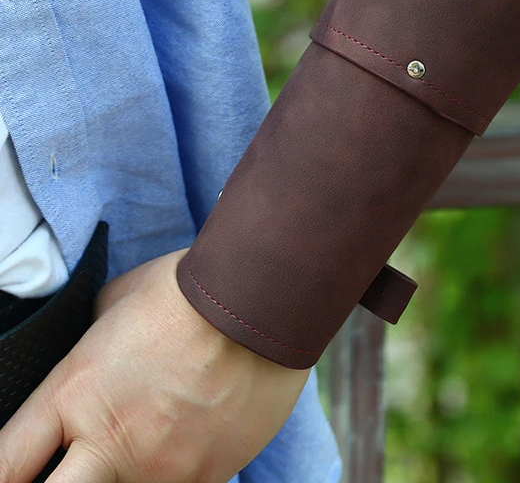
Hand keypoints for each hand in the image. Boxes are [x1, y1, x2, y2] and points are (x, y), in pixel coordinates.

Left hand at [0, 249, 309, 482]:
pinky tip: (196, 427)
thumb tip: (96, 349)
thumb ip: (94, 337)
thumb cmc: (189, 289)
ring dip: (127, 467)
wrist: (260, 299)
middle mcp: (109, 442)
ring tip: (160, 422)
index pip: (5, 463)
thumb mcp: (117, 299)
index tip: (14, 469)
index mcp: (74, 394)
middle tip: (84, 459)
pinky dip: (179, 464)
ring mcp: (160, 467)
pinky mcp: (208, 474)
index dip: (1, 473)